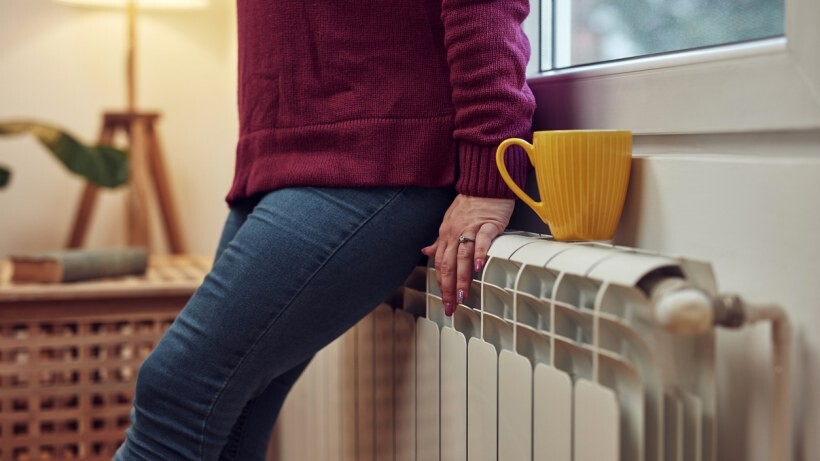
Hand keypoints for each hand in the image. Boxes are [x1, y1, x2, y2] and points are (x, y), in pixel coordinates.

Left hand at [422, 194, 513, 315]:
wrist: (485, 183)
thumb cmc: (470, 203)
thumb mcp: (450, 221)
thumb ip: (440, 240)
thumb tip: (426, 252)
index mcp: (445, 234)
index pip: (440, 264)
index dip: (441, 283)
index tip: (445, 300)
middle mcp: (454, 233)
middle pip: (449, 265)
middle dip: (449, 288)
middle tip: (452, 307)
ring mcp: (471, 228)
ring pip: (463, 257)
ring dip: (462, 278)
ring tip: (462, 296)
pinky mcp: (487, 224)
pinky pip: (482, 240)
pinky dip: (480, 254)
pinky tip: (479, 268)